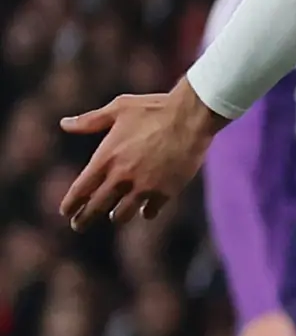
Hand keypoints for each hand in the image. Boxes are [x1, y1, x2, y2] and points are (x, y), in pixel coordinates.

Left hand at [58, 81, 221, 228]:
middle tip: (79, 225)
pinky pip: (150, 211)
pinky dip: (146, 212)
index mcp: (106, 158)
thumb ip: (90, 121)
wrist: (191, 117)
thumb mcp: (118, 109)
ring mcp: (144, 186)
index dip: (71, 204)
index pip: (80, 190)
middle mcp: (121, 177)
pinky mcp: (166, 191)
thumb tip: (65, 124)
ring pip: (122, 214)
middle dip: (84, 220)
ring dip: (117, 216)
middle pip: (96, 207)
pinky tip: (145, 211)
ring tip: (115, 216)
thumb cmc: (154, 109)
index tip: (66, 212)